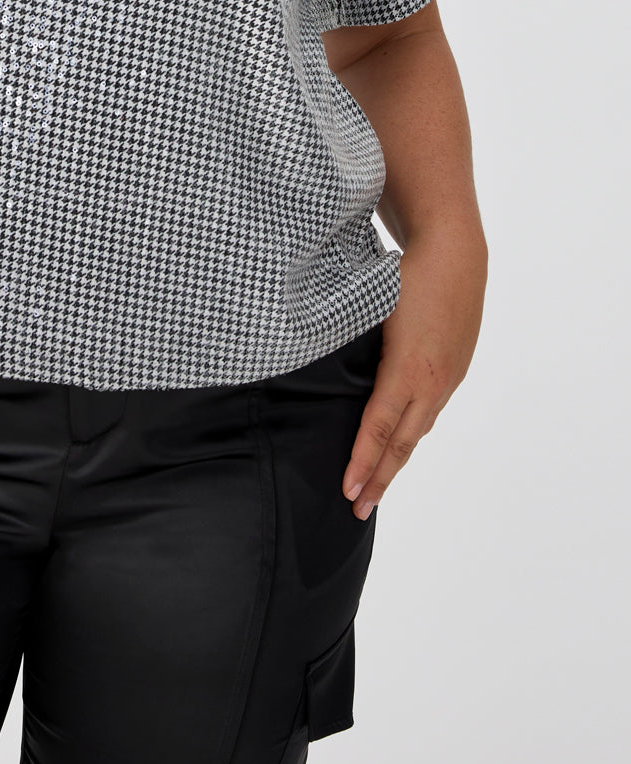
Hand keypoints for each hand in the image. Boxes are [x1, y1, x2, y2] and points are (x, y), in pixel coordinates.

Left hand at [342, 232, 485, 519]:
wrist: (456, 253)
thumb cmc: (404, 273)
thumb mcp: (370, 304)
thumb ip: (346, 339)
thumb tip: (307, 357)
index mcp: (407, 369)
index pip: (378, 427)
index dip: (362, 462)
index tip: (347, 490)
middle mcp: (432, 381)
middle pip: (402, 442)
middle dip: (379, 479)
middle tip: (358, 510)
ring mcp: (448, 377)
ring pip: (418, 430)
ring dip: (396, 460)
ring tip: (377, 486)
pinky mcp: (455, 368)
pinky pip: (429, 411)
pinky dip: (411, 433)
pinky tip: (400, 442)